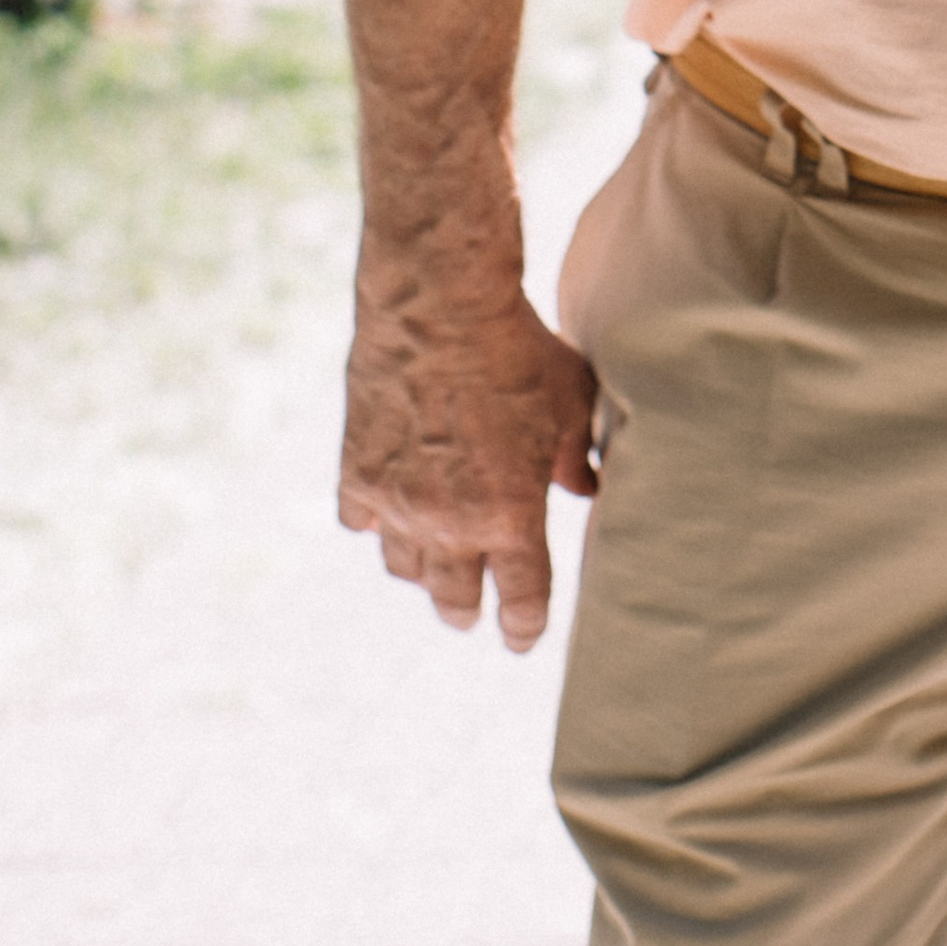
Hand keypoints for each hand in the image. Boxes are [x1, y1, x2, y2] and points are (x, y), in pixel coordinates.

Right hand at [340, 274, 598, 649]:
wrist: (440, 307)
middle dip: (468, 610)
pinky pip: (363, 525)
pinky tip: (389, 509)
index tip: (522, 638)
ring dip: (423, 570)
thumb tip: (589, 488)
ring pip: (405, 570)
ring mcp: (399, 505)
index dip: (524, 628)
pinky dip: (377, 522)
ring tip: (434, 563)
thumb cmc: (518, 349)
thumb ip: (575, 457)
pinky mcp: (357, 476)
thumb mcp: (569, 402)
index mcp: (512, 516)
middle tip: (472, 610)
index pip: (522, 602)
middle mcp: (451, 525)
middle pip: (455, 602)